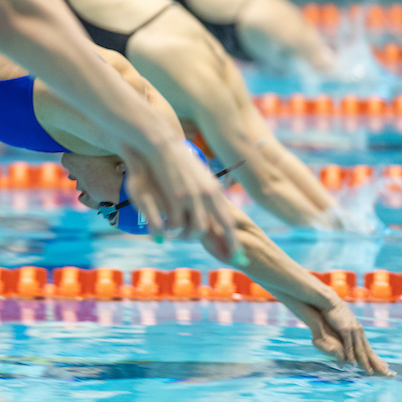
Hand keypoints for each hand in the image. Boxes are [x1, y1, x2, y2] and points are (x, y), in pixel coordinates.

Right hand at [118, 138, 236, 260]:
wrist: (162, 144)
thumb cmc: (177, 160)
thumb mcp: (198, 175)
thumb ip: (205, 191)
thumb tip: (210, 204)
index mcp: (215, 190)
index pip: (229, 221)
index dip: (234, 241)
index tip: (239, 256)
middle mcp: (208, 195)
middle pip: (218, 229)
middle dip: (220, 247)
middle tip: (220, 258)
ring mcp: (193, 197)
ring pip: (196, 230)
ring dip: (187, 237)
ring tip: (180, 237)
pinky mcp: (176, 197)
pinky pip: (176, 224)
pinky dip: (172, 230)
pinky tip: (165, 231)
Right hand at [279, 295, 390, 375]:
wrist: (330, 301)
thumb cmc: (335, 313)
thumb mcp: (344, 323)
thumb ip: (348, 331)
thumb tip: (349, 335)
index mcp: (359, 332)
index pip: (369, 348)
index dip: (376, 358)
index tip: (384, 367)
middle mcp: (359, 332)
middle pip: (369, 351)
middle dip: (377, 363)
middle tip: (385, 373)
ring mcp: (353, 331)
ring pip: (360, 350)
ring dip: (365, 362)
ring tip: (368, 372)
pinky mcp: (345, 330)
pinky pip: (349, 345)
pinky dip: (351, 355)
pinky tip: (352, 363)